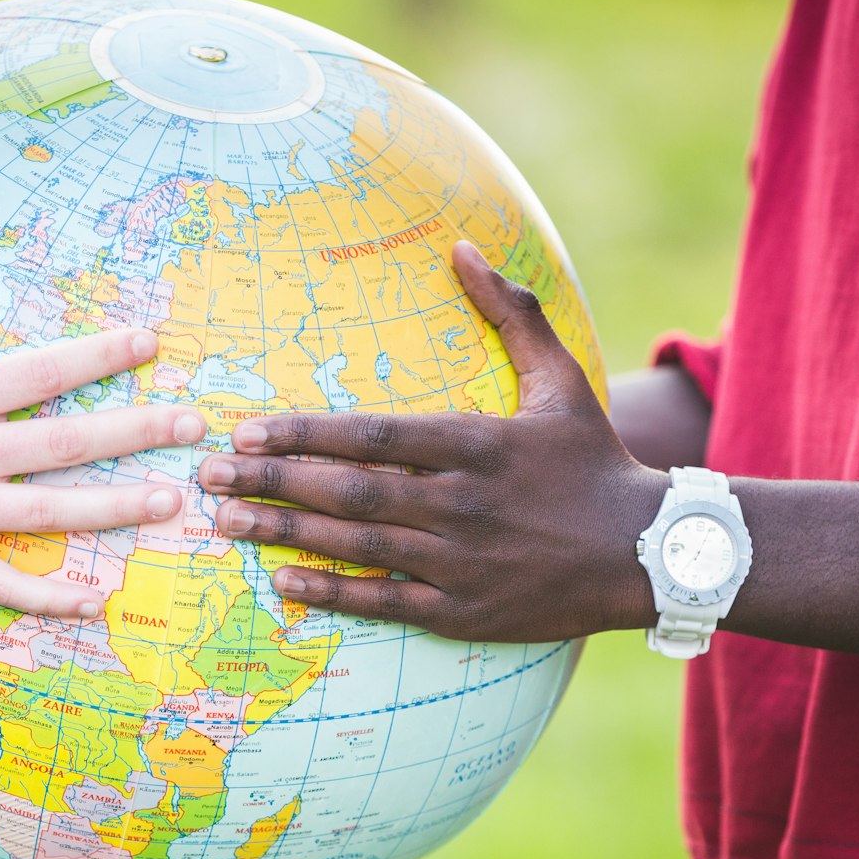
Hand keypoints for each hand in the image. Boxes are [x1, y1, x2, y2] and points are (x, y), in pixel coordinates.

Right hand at [0, 233, 204, 618]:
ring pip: (52, 513)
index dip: (98, 356)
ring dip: (116, 507)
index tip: (151, 343)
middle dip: (135, 431)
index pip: (39, 372)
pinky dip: (52, 597)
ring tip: (172, 502)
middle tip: (193, 425)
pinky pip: (6, 586)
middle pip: (66, 442)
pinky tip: (100, 599)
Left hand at [197, 240, 663, 641]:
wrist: (650, 552)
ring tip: (225, 522)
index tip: (246, 433)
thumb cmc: (593, 460)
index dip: (303, 435)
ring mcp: (463, 561)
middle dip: (273, 482)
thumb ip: (511, 310)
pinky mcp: (467, 612)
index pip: (372, 436)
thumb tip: (464, 246)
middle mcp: (464, 502)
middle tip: (208, 476)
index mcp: (478, 443)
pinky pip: (386, 601)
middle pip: (350, 490)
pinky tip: (283, 581)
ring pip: (358, 544)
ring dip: (285, 533)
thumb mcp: (560, 378)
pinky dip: (333, 592)